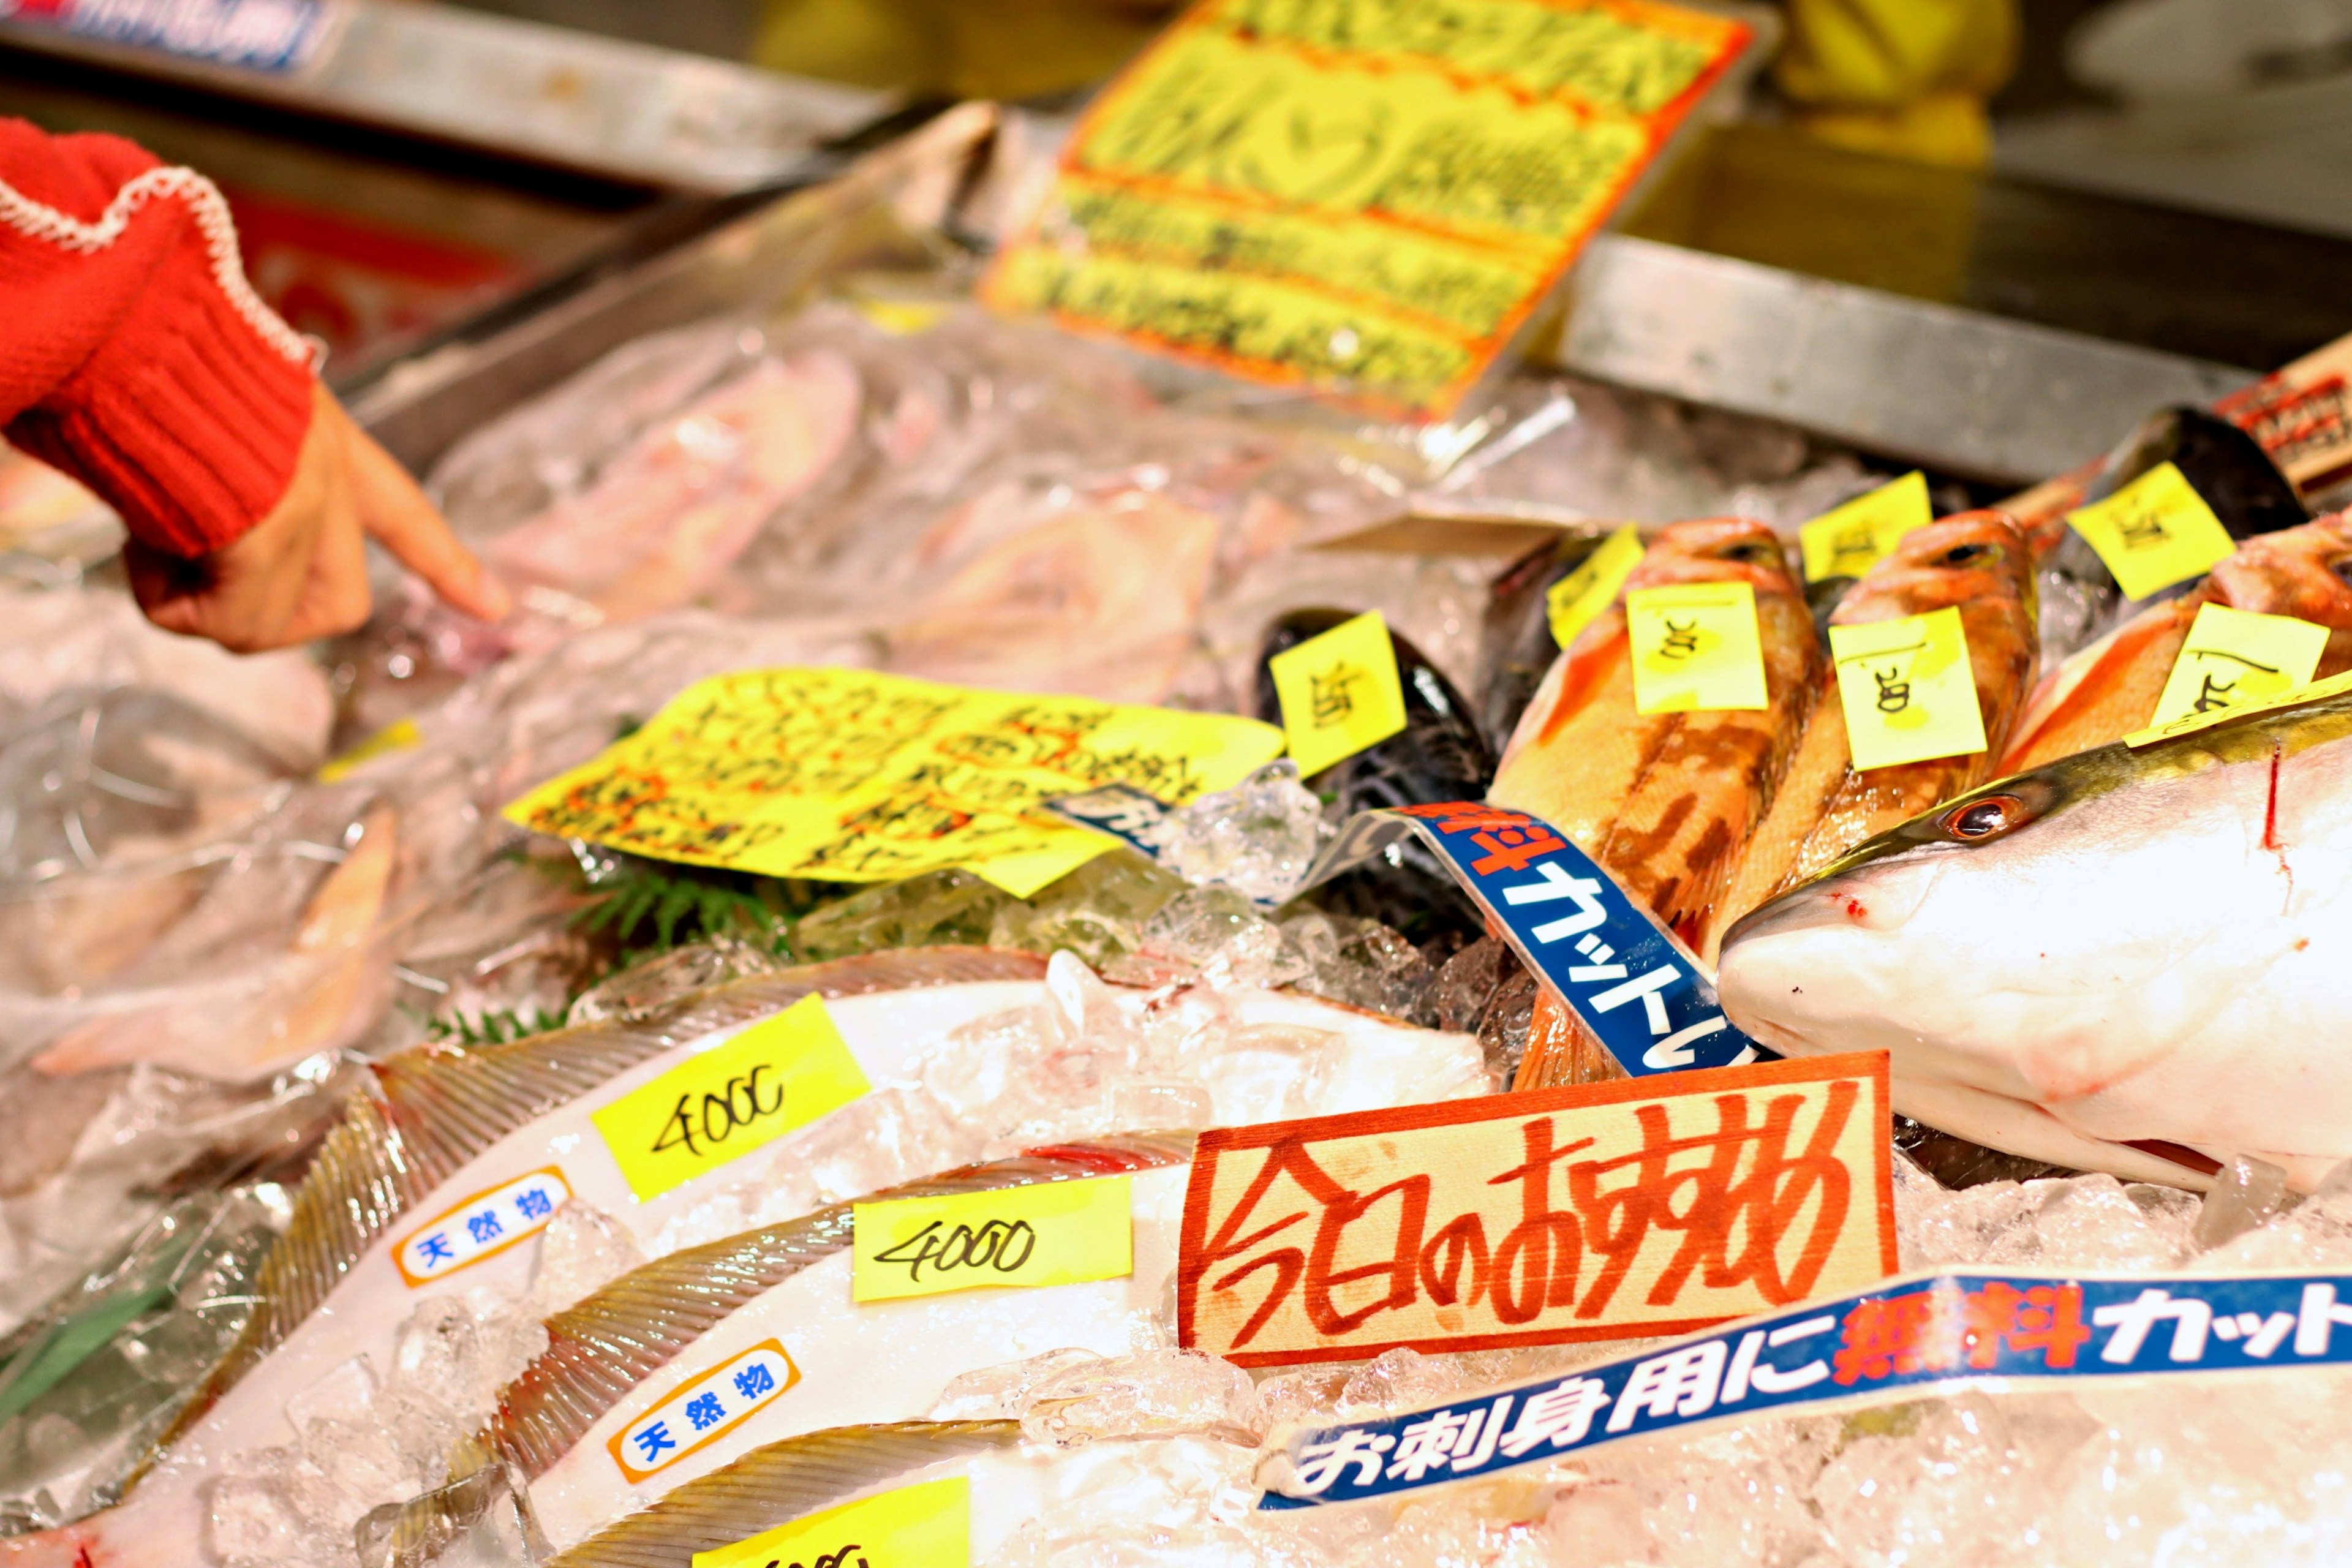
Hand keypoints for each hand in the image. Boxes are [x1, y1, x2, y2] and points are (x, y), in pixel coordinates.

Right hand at [125, 383, 509, 651]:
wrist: (124, 328)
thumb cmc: (143, 362)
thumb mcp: (205, 424)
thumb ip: (234, 491)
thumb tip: (194, 562)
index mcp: (319, 431)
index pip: (398, 510)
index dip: (445, 563)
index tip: (497, 607)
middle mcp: (329, 468)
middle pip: (341, 605)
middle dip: (264, 618)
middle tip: (190, 573)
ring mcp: (309, 502)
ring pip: (266, 626)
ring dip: (195, 603)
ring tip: (148, 530)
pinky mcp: (271, 535)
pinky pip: (227, 623)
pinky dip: (167, 599)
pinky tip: (140, 536)